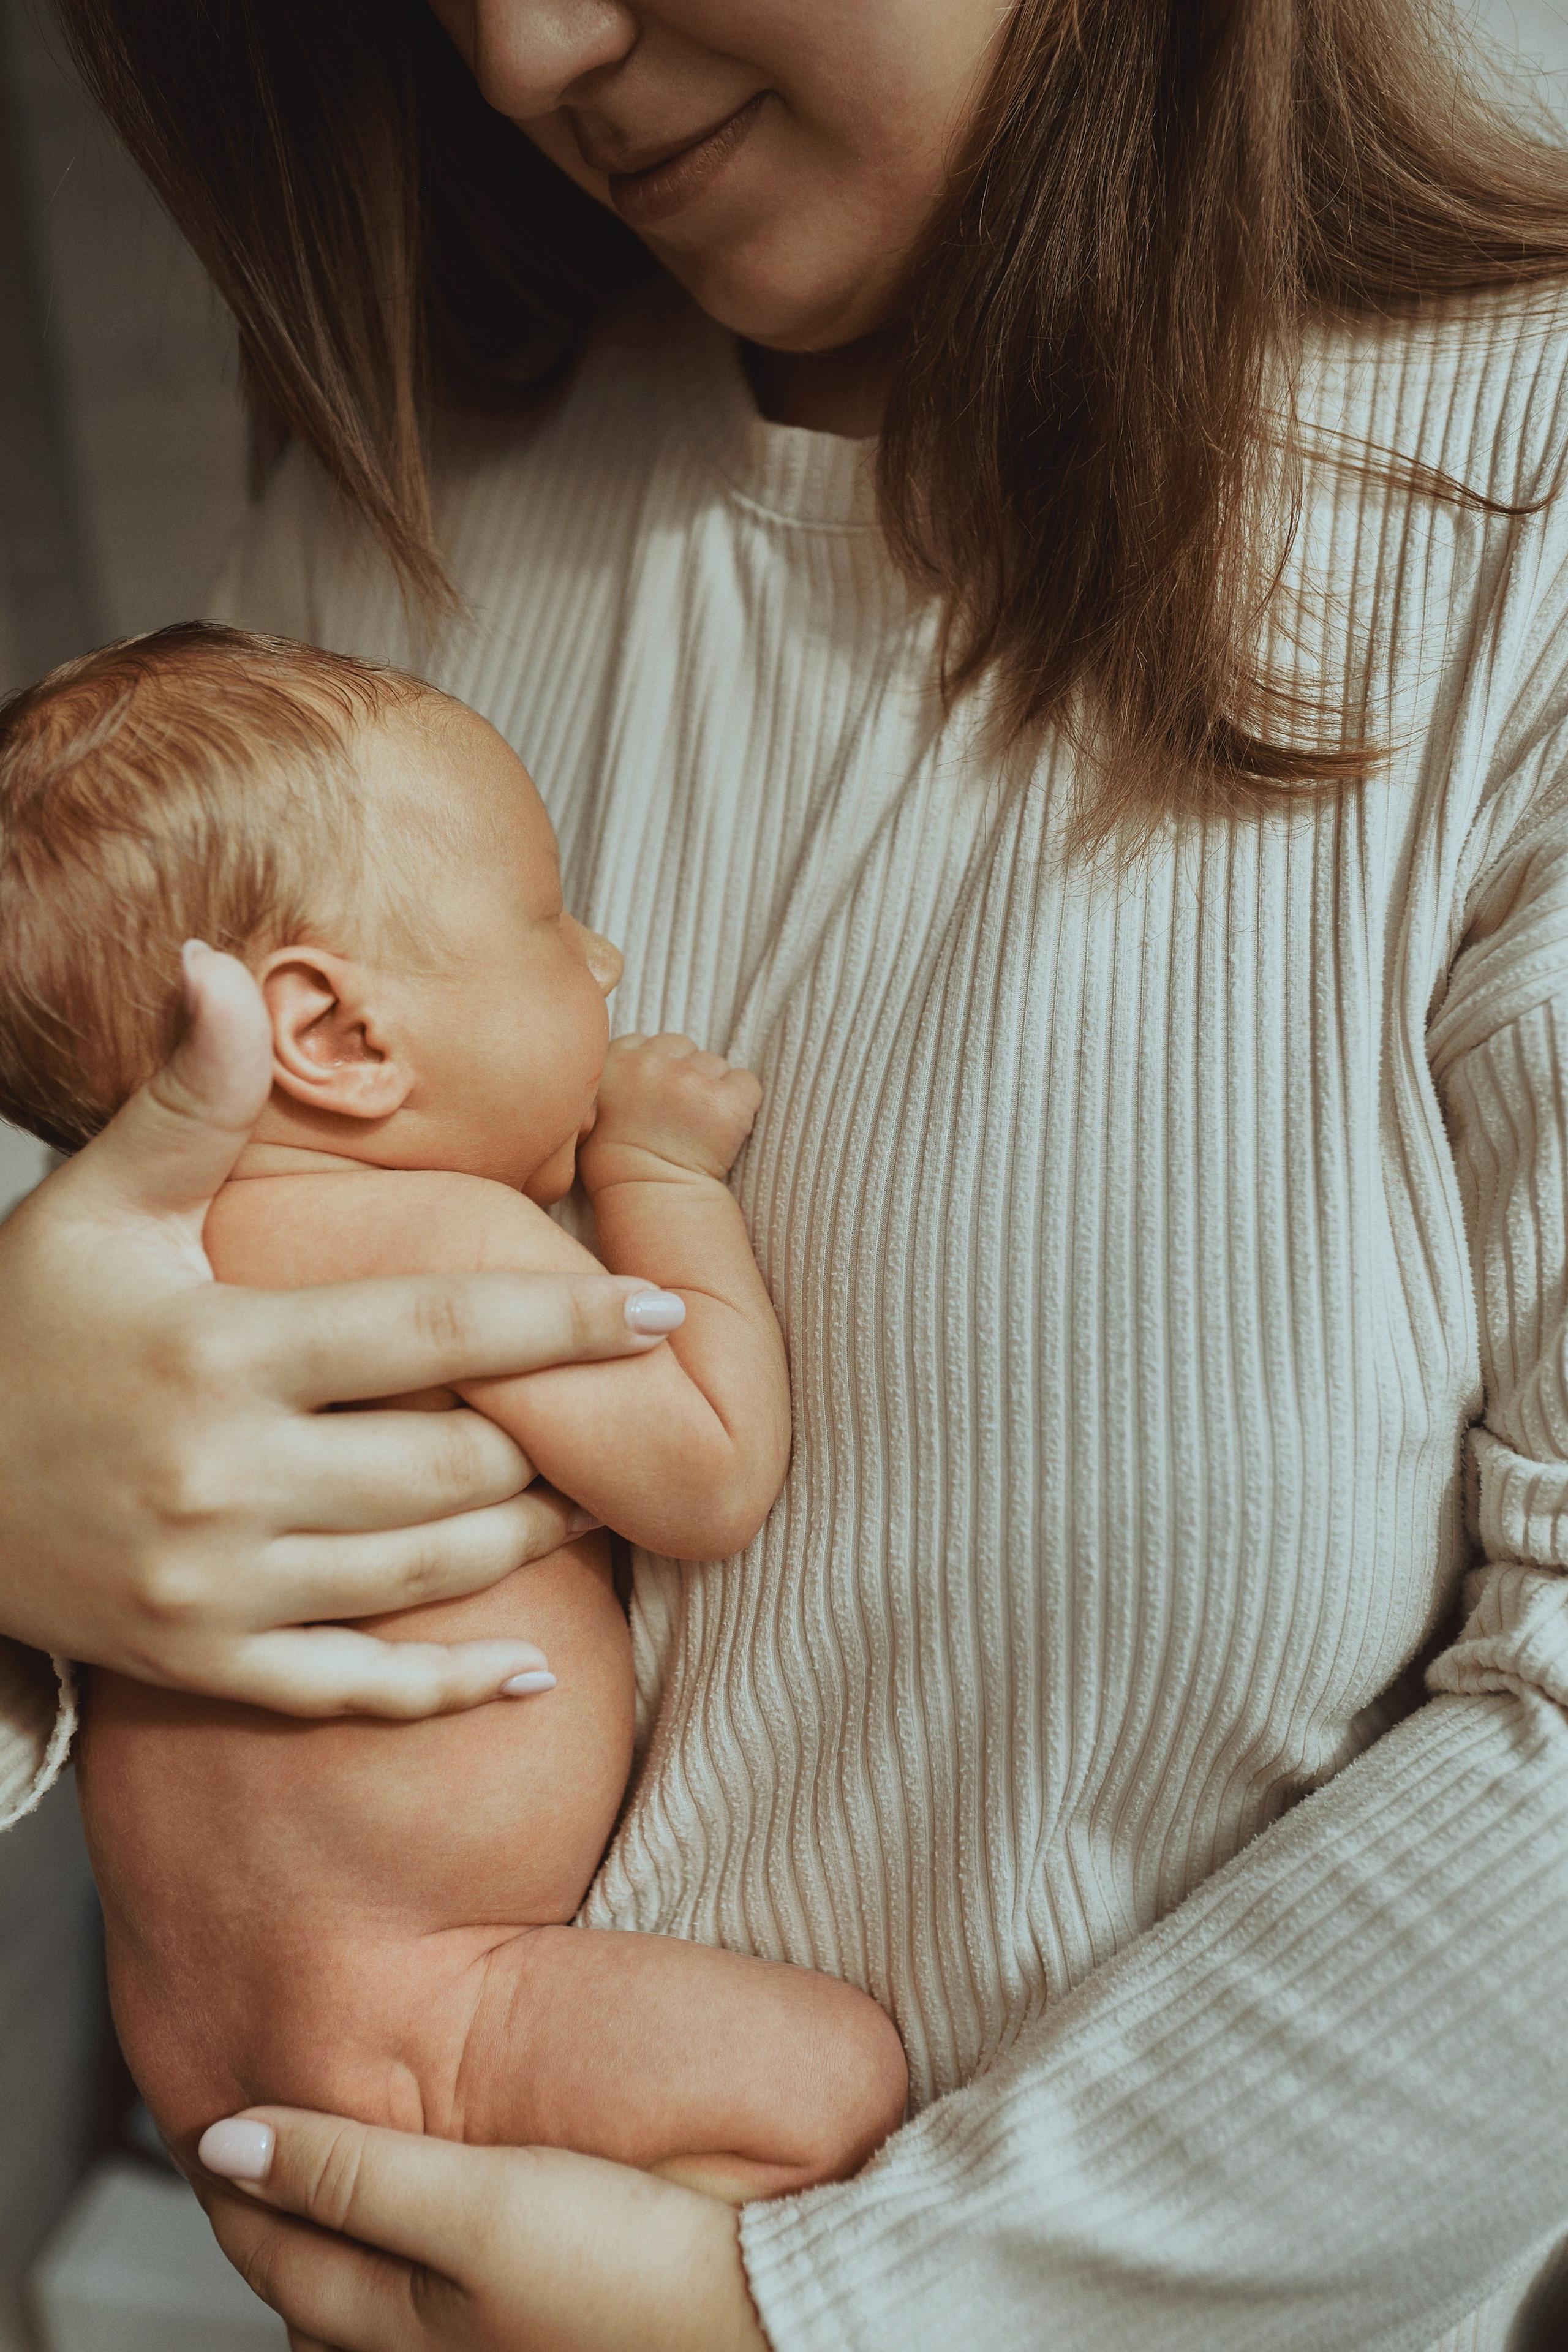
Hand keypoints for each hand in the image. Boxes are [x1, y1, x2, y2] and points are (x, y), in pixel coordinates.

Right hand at [0, 947, 682, 1716]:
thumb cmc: (13, 1330)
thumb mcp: (92, 1204)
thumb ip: (183, 1096)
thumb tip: (221, 960)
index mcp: (217, 1351)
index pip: (426, 1327)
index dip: (556, 1317)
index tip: (658, 1310)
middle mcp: (223, 1478)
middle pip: (449, 1460)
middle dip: (556, 1435)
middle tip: (634, 1407)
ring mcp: (214, 1587)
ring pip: (425, 1573)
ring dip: (534, 1538)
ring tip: (603, 1495)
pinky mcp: (201, 1665)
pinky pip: (351, 1691)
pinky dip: (449, 1694)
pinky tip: (534, 1678)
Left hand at [196, 2107, 770, 2351]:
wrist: (754, 2316)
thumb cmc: (623, 2266)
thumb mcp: (476, 2204)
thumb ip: (354, 2171)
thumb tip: (226, 2142)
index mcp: (397, 2328)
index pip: (277, 2254)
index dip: (240, 2186)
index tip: (216, 2128)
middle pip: (317, 2301)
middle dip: (282, 2231)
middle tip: (259, 2165)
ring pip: (376, 2319)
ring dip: (347, 2258)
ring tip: (337, 2203)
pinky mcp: (541, 2342)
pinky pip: (435, 2322)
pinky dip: (407, 2281)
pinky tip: (440, 2250)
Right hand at [580, 1034, 762, 1190]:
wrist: (651, 1201)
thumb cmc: (618, 1165)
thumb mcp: (591, 1111)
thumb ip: (612, 1076)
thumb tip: (636, 1054)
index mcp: (613, 1063)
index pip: (645, 1042)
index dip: (656, 1069)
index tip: (654, 1101)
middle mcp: (650, 1064)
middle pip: (682, 1047)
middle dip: (685, 1075)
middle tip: (678, 1117)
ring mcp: (689, 1081)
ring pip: (715, 1064)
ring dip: (712, 1090)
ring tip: (697, 1129)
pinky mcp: (726, 1102)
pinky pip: (746, 1083)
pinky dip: (741, 1105)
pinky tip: (722, 1131)